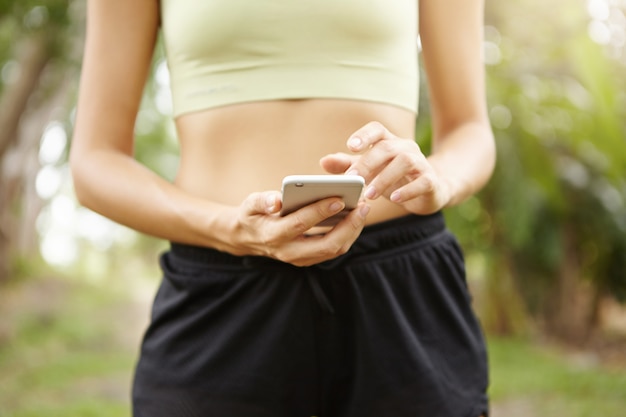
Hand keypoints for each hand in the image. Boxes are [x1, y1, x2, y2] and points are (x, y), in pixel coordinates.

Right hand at [230, 191, 369, 265]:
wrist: (248, 238)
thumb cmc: (252, 215)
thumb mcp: (250, 204)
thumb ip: (262, 201)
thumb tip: (276, 200)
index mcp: (274, 235)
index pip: (301, 224)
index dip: (321, 211)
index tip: (339, 198)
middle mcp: (289, 251)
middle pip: (326, 245)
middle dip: (348, 226)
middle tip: (363, 206)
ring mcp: (301, 259)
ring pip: (334, 250)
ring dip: (352, 231)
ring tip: (363, 209)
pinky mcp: (309, 259)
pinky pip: (334, 250)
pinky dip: (348, 235)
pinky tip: (356, 218)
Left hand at [320, 121, 450, 214]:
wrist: (430, 191)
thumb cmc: (394, 179)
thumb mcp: (370, 172)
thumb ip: (348, 166)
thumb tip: (324, 162)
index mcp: (390, 143)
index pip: (377, 129)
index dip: (364, 135)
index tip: (351, 147)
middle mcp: (406, 149)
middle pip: (387, 147)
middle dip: (368, 163)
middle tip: (352, 179)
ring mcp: (421, 163)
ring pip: (404, 162)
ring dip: (384, 178)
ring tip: (369, 194)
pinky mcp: (431, 181)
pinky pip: (423, 181)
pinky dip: (407, 190)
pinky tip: (394, 198)